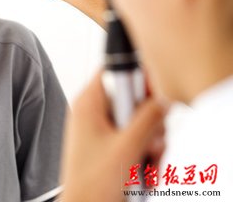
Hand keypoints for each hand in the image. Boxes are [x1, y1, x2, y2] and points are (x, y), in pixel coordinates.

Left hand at [61, 71, 165, 201]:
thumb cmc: (91, 183)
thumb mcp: (126, 147)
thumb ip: (148, 118)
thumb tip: (163, 97)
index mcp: (88, 102)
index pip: (114, 69)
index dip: (136, 75)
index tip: (154, 91)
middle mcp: (92, 111)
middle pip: (131, 98)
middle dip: (148, 121)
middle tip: (150, 141)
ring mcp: (99, 128)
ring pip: (136, 120)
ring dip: (149, 141)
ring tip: (146, 163)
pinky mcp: (106, 143)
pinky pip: (132, 137)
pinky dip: (142, 152)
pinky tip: (143, 171)